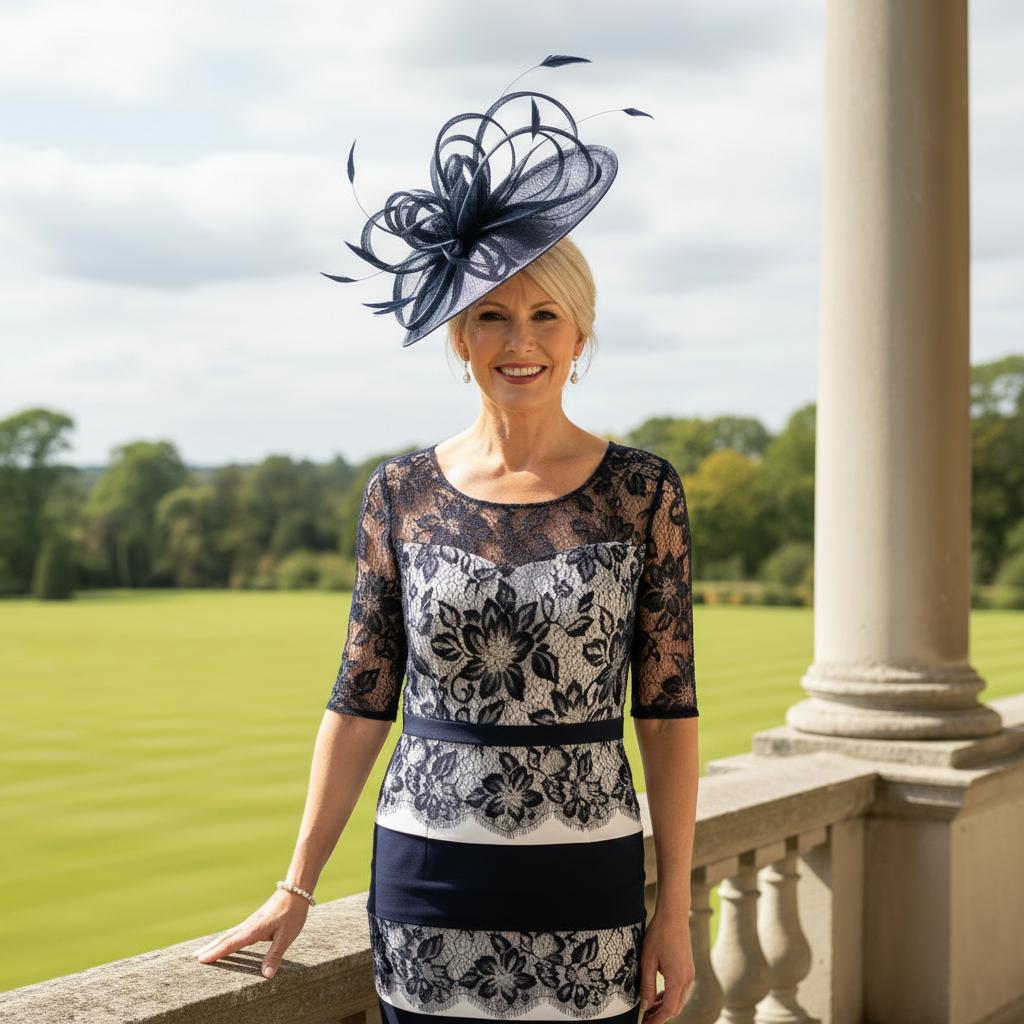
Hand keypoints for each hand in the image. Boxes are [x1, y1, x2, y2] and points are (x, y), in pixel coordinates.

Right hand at [194, 889, 310, 978]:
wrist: (295, 891)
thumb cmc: (292, 914)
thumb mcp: (287, 936)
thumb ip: (275, 955)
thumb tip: (266, 976)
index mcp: (254, 930)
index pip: (231, 943)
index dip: (216, 953)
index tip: (201, 960)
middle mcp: (248, 926)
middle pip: (225, 938)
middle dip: (210, 949)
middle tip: (194, 959)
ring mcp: (250, 922)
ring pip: (228, 935)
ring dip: (214, 944)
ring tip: (201, 952)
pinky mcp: (254, 921)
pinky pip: (235, 932)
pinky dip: (224, 939)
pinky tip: (222, 942)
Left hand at [638, 908, 695, 1023]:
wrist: (674, 915)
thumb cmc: (658, 935)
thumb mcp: (647, 961)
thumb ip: (647, 986)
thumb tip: (646, 1006)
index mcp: (678, 979)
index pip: (669, 1010)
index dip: (657, 1020)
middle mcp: (687, 979)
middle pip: (676, 1007)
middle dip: (661, 1016)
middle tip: (646, 1019)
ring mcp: (690, 973)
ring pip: (679, 999)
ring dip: (666, 1006)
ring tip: (650, 1009)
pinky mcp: (688, 967)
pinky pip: (681, 989)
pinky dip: (670, 996)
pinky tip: (659, 995)